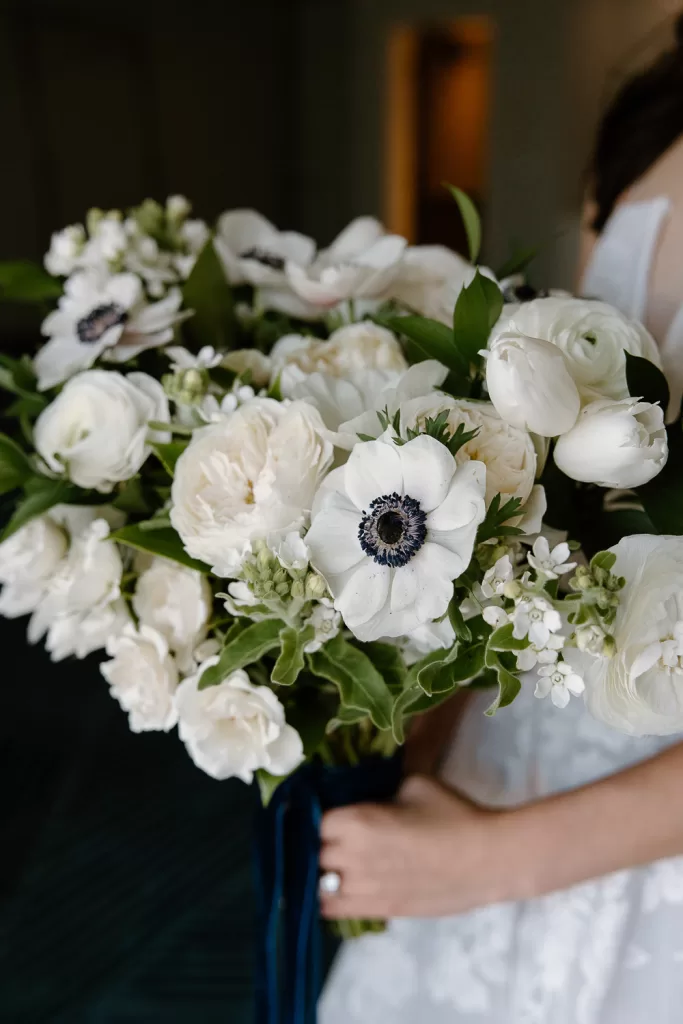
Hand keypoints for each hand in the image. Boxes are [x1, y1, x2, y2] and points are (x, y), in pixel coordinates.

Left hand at [319, 774, 508, 919]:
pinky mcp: (378, 911)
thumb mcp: (412, 784)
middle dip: (321, 843)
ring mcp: (363, 889)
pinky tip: (337, 888)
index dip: (320, 814)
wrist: (487, 859)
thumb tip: (362, 790)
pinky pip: (332, 911)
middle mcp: (352, 858)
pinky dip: (328, 899)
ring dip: (323, 872)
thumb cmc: (451, 814)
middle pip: (313, 852)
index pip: (315, 819)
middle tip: (334, 833)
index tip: (329, 809)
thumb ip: (379, 787)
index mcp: (358, 821)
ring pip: (318, 885)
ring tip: (335, 861)